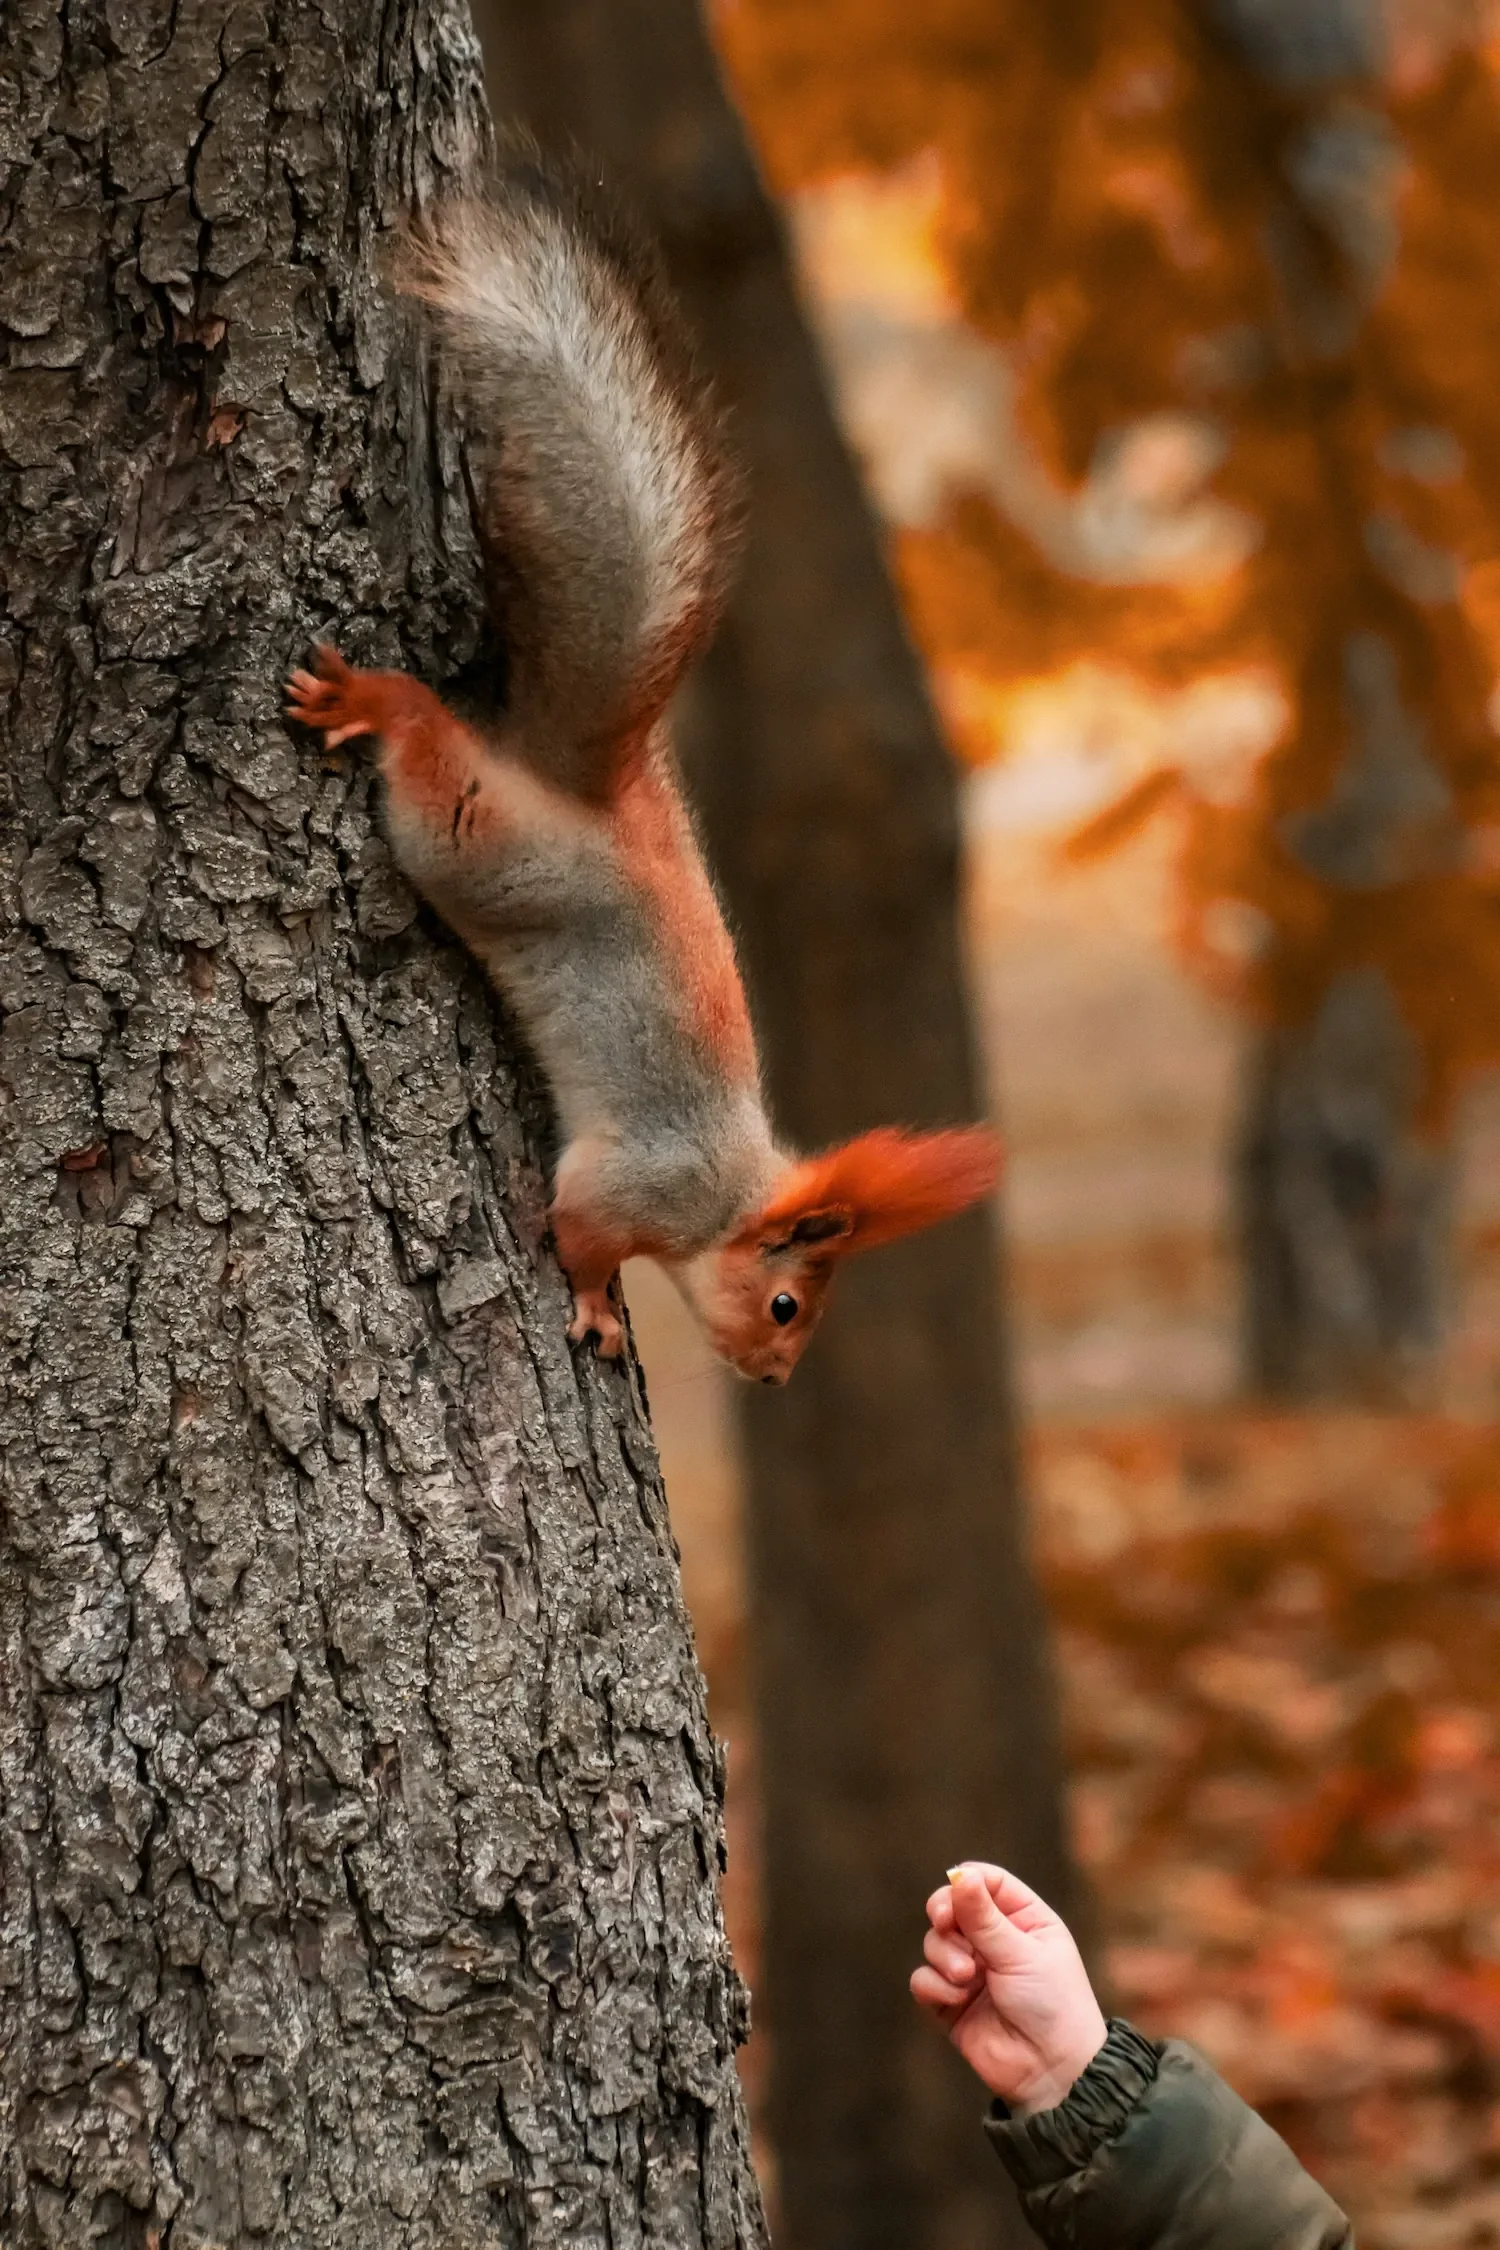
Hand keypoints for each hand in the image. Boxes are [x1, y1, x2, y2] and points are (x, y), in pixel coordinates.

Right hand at [910, 1862, 1106, 2115]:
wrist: (1052, 2072)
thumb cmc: (1052, 2005)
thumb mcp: (1021, 1953)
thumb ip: (984, 1918)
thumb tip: (958, 1875)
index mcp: (1023, 1919)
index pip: (987, 1882)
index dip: (964, 1882)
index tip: (952, 1894)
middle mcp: (995, 1941)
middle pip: (952, 1907)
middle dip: (945, 1916)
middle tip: (944, 1923)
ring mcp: (971, 1972)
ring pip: (934, 1942)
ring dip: (943, 1955)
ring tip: (966, 1977)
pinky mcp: (951, 2003)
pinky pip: (924, 1979)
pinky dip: (934, 1985)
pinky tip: (956, 1999)